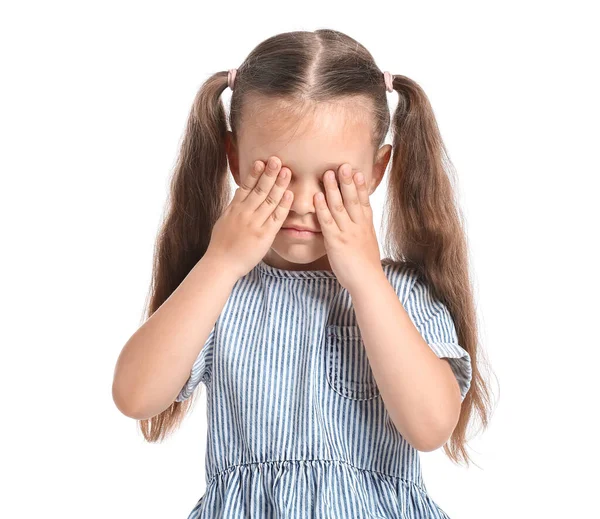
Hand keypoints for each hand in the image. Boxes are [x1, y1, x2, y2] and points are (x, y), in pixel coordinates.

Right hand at [207, 156, 293, 278]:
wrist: (221, 264)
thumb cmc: (221, 244)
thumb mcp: (224, 220)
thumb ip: (234, 207)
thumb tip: (240, 193)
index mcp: (234, 208)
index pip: (246, 186)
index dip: (254, 173)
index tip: (261, 161)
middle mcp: (244, 213)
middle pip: (259, 189)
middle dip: (269, 174)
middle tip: (278, 160)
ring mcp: (254, 224)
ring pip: (269, 200)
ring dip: (279, 185)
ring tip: (287, 171)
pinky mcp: (264, 235)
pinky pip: (276, 218)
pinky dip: (283, 205)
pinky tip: (290, 194)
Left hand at [315, 163, 381, 289]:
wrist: (368, 282)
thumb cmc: (366, 267)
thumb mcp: (368, 244)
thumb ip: (362, 231)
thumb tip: (360, 225)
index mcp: (366, 226)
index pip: (363, 201)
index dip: (360, 185)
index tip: (357, 170)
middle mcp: (358, 226)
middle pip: (352, 199)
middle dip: (347, 181)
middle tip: (343, 164)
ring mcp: (347, 233)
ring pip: (339, 206)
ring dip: (333, 189)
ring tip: (327, 173)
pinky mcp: (336, 242)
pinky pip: (328, 222)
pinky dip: (322, 208)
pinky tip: (316, 197)